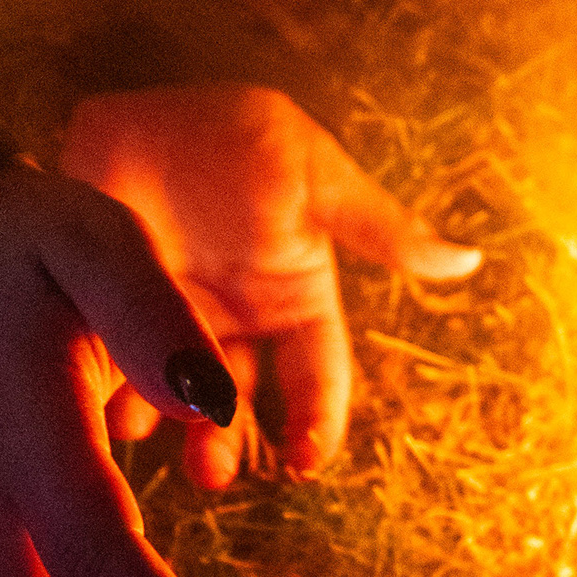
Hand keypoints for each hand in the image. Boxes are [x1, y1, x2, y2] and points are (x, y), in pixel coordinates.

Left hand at [58, 82, 479, 487]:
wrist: (139, 107)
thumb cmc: (235, 135)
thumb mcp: (312, 173)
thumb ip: (380, 227)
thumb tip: (468, 261)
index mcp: (296, 295)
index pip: (319, 379)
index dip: (317, 424)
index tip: (304, 460)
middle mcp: (238, 321)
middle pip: (242, 406)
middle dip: (230, 443)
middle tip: (213, 469)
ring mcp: (173, 322)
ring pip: (179, 403)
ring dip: (171, 431)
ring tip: (153, 434)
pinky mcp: (113, 317)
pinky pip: (116, 372)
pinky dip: (112, 397)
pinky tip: (108, 402)